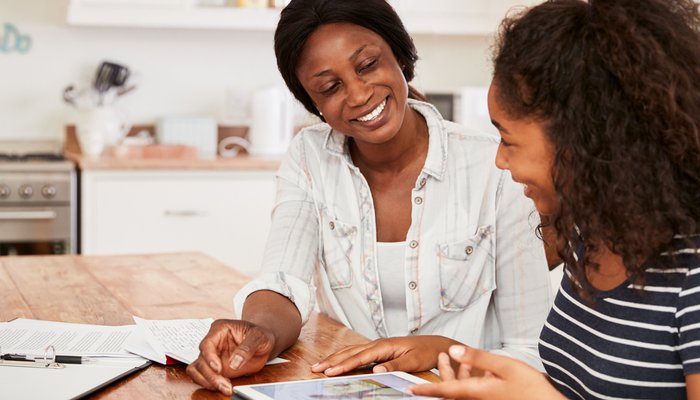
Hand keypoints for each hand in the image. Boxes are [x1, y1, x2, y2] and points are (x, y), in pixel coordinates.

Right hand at [186, 319, 274, 395]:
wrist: (262, 343)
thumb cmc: (259, 335)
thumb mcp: (259, 337)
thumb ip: (247, 348)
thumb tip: (234, 362)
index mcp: (220, 329)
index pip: (207, 344)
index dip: (210, 358)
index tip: (218, 369)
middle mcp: (212, 342)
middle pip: (201, 360)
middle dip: (211, 375)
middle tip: (224, 385)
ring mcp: (211, 356)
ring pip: (197, 370)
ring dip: (207, 381)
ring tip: (224, 387)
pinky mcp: (213, 368)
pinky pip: (202, 377)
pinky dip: (208, 383)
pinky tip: (222, 385)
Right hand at [311, 336, 457, 375]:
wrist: (436, 345)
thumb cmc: (426, 352)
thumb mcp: (413, 361)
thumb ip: (394, 365)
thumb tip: (376, 369)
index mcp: (384, 345)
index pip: (359, 357)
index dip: (343, 365)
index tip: (329, 371)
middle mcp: (378, 344)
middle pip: (350, 352)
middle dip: (332, 360)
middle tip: (315, 369)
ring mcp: (378, 346)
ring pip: (351, 351)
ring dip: (335, 358)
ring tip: (320, 365)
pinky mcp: (379, 350)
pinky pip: (357, 353)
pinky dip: (344, 357)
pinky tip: (338, 361)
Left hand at [409, 345, 563, 399]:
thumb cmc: (532, 390)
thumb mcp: (505, 367)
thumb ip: (478, 358)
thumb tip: (453, 351)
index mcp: (476, 392)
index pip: (444, 390)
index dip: (426, 389)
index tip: (409, 389)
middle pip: (453, 388)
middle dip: (444, 372)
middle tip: (438, 356)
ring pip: (465, 389)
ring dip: (457, 373)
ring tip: (451, 355)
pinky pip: (476, 391)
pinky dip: (472, 378)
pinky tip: (479, 369)